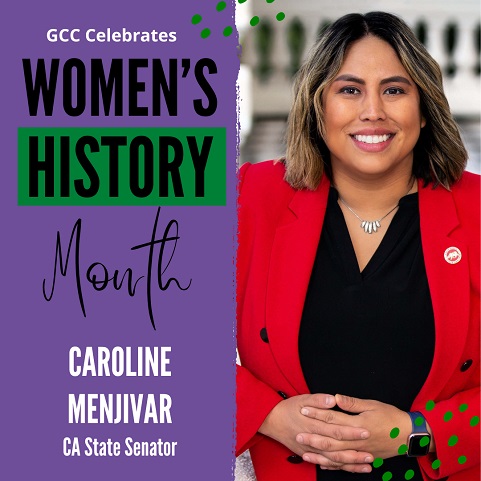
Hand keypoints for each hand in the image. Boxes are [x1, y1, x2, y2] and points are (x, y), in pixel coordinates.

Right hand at [258, 393, 373, 472]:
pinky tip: (353, 468)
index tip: (366, 431)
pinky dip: (340, 467)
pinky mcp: (310, 455)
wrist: (272, 421)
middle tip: (372, 452)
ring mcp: (311, 450)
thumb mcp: (302, 398)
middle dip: (355, 451)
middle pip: (337, 448)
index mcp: (314, 424)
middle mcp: (313, 439)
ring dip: (351, 463)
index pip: (336, 429)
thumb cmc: (288, 408)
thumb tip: (333, 399)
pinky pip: (327, 464)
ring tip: (368, 464)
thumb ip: (318, 399)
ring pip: (334, 460)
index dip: (351, 431)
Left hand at [298, 394, 412, 461]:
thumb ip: (352, 403)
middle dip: (313, 437)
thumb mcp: (372, 405)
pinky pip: (346, 465)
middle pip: (331, 439)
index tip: (303, 410)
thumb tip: (335, 397)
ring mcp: (360, 452)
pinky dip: (333, 465)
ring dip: (320, 454)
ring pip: (336, 455)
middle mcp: (357, 440)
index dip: (317, 413)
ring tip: (304, 453)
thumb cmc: (391, 417)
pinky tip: (322, 464)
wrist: (409, 436)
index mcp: (357, 424)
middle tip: (298, 435)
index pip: (332, 418)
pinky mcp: (364, 458)